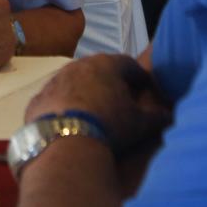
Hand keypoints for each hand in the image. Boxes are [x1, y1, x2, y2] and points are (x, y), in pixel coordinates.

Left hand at [24, 54, 169, 155]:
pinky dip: (62, 108)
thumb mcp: (140, 123)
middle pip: (99, 70)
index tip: (144, 90)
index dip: (138, 77)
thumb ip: (157, 116)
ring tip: (93, 114)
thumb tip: (170, 115)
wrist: (63, 142)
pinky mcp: (36, 99)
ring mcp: (54, 80)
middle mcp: (78, 65)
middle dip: (109, 83)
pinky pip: (54, 100)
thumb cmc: (109, 125)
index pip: (129, 64)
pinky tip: (68, 124)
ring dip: (84, 93)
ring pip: (74, 82)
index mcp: (107, 64)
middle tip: (118, 102)